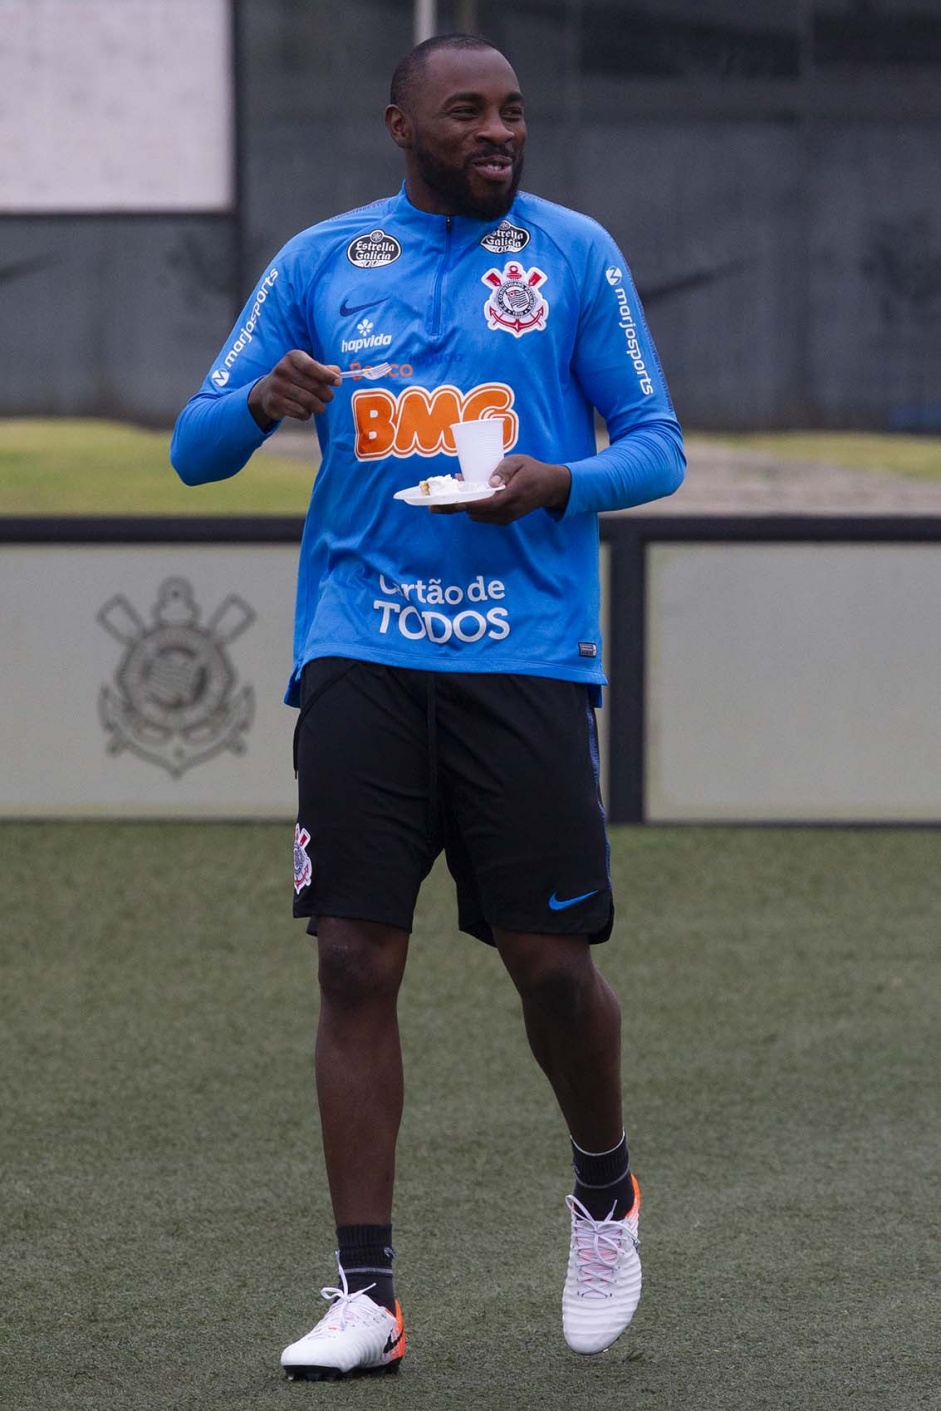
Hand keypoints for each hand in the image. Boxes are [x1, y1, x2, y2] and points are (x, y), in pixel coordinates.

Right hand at [248, 350, 340, 427]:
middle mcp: (282, 370)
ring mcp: (277, 387)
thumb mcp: (306, 369)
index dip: (326, 375)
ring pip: (308, 402)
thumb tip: (337, 373)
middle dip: (327, 395)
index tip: (337, 382)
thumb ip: (323, 369)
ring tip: (320, 406)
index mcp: (292, 357)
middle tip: (329, 397)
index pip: (311, 366)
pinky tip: (305, 411)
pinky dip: (307, 414)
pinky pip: (300, 412)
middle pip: (313, 386)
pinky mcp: (275, 403)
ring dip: (319, 407)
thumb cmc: (294, 378)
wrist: (267, 392)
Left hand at [432, 455, 571, 523]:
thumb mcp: (519, 461)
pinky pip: (482, 516)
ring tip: (451, 492)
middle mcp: (507, 511)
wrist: (550, 487)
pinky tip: (466, 495)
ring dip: (463, 506)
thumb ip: (504, 470)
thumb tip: (491, 482)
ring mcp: (505, 518)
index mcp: (511, 495)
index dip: (463, 504)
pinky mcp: (503, 519)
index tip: (446, 502)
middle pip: (475, 513)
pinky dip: (472, 507)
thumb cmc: (532, 470)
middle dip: (455, 506)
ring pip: (476, 516)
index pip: (483, 504)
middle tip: (434, 501)